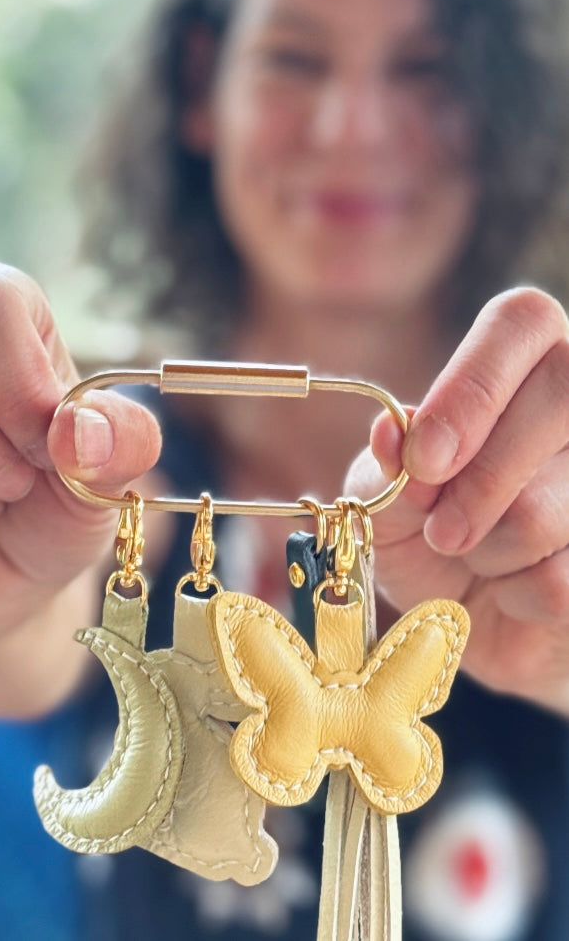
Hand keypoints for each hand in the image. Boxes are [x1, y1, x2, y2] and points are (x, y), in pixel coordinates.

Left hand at [346, 288, 568, 716]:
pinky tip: (516, 589)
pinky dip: (519, 596)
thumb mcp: (388, 494)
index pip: (521, 321)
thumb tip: (392, 431)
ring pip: (548, 508)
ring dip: (489, 550)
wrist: (472, 620)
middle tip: (442, 531)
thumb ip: (389, 464)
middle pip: (557, 398)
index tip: (424, 458)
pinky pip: (562, 578)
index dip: (471, 388)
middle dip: (481, 482)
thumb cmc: (427, 535)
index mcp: (524, 357)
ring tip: (478, 555)